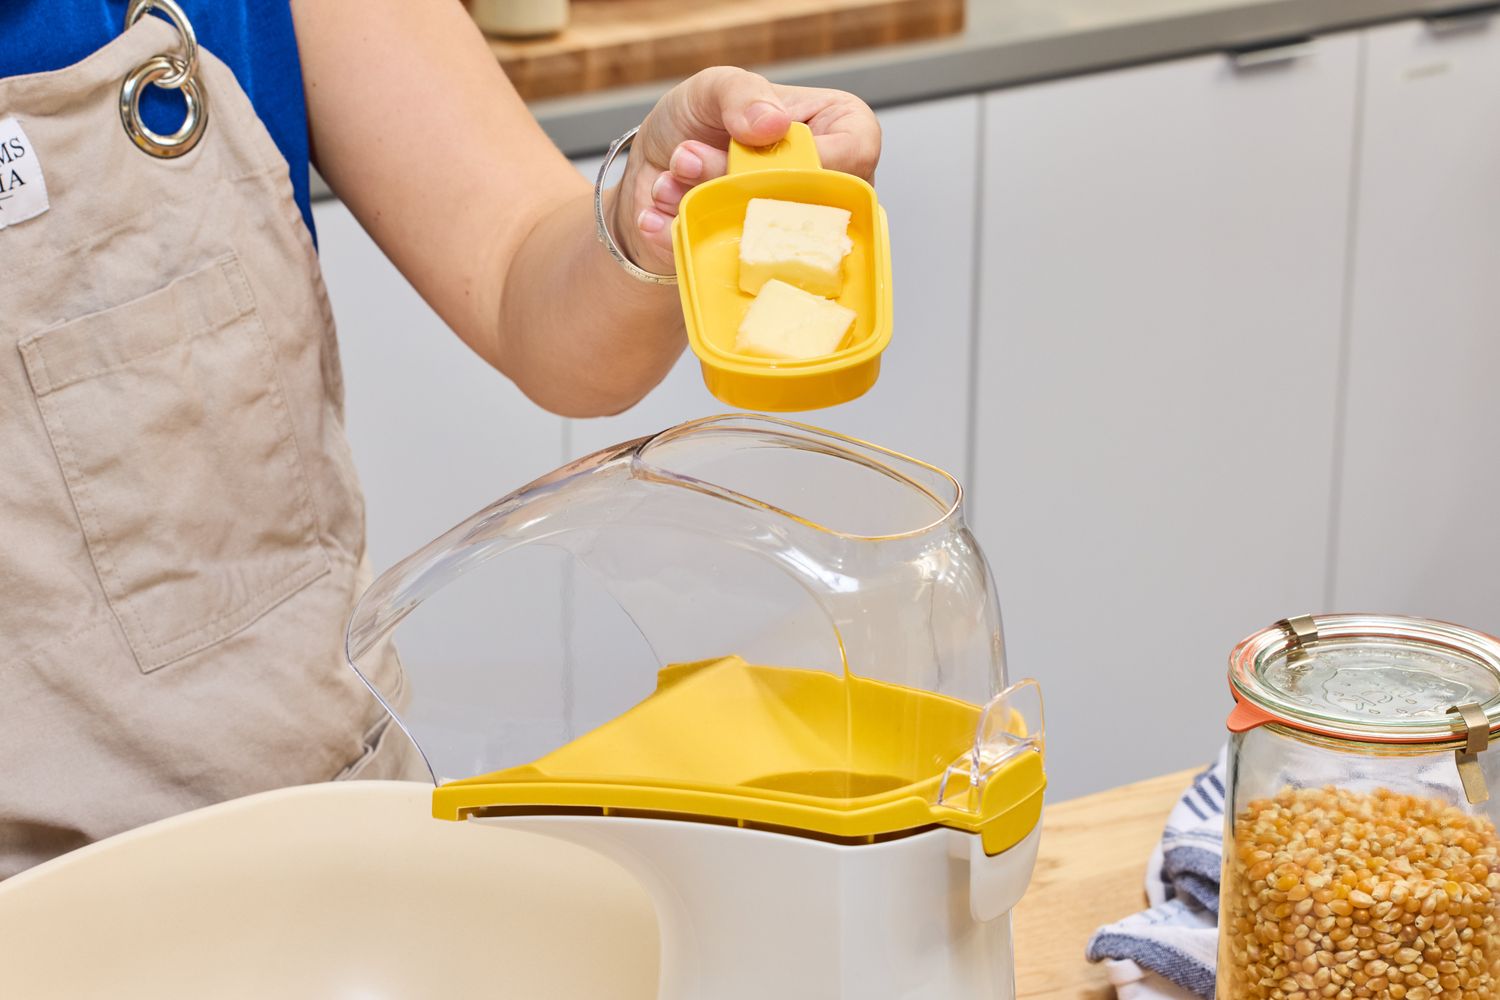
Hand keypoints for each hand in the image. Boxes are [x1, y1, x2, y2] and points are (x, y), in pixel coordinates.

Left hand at [612, 67, 881, 273]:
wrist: (653, 169)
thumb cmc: (700, 122)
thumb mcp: (713, 87)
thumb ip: (742, 93)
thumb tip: (773, 124)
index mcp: (843, 133)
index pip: (854, 155)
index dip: (802, 157)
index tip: (745, 145)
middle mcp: (832, 190)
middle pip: (810, 204)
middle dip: (733, 178)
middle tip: (686, 157)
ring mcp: (799, 236)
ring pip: (769, 239)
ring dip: (703, 203)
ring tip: (671, 177)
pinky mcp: (759, 269)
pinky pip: (730, 266)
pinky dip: (683, 236)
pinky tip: (659, 214)